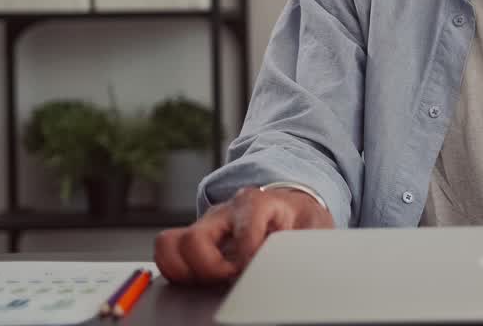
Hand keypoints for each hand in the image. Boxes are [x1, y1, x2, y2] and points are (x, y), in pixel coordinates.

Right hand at [154, 186, 332, 283]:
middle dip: (210, 268)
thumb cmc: (300, 219)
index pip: (242, 228)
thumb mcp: (314, 227)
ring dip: (187, 271)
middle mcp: (224, 211)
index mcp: (256, 202)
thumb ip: (303, 244)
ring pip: (171, 244)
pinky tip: (204, 281)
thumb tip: (290, 268)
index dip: (247, 255)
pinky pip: (169, 254)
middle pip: (194, 238)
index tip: (255, 269)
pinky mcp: (195, 240)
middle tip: (231, 278)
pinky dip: (178, 272)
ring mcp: (206, 225)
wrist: (291, 208)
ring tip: (214, 281)